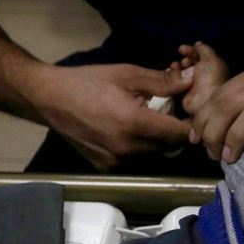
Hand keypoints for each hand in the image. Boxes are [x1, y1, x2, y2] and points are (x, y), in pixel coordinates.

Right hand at [31, 63, 193, 171]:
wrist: (48, 98)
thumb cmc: (88, 82)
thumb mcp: (128, 75)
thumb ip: (163, 81)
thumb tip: (192, 80)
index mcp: (135, 124)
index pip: (181, 134)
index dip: (193, 125)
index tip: (195, 114)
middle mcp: (128, 149)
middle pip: (170, 146)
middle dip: (177, 131)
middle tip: (174, 113)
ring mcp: (117, 162)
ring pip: (155, 154)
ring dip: (159, 140)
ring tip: (150, 119)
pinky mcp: (107, 168)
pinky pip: (136, 160)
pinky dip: (140, 147)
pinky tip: (130, 130)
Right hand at [173, 42, 228, 120]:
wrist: (205, 100)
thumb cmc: (211, 77)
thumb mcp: (211, 58)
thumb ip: (204, 49)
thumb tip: (198, 44)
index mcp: (215, 68)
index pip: (202, 56)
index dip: (193, 50)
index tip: (183, 48)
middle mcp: (205, 76)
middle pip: (192, 63)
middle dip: (186, 58)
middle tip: (183, 58)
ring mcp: (194, 85)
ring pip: (184, 71)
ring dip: (179, 65)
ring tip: (178, 65)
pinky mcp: (185, 93)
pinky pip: (178, 80)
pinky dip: (174, 74)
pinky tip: (173, 71)